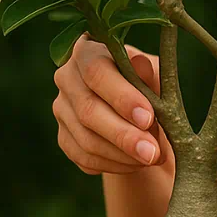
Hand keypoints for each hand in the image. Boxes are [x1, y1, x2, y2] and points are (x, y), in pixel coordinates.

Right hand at [51, 36, 168, 173]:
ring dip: (122, 154)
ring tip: (152, 158)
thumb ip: (148, 72)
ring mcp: (62, 109)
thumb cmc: (149, 82)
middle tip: (152, 152)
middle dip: (124, 135)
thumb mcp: (155, 73)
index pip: (96, 71)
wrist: (137, 109)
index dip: (121, 97)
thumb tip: (141, 66)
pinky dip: (114, 164)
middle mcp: (67, 78)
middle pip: (88, 110)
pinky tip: (137, 164)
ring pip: (86, 139)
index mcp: (88, 51)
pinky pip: (85, 158)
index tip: (148, 118)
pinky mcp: (64, 137)